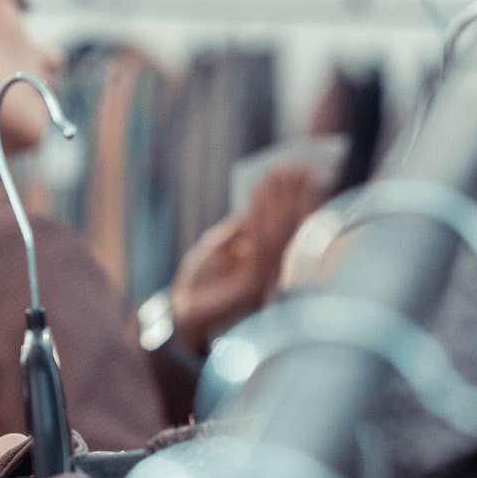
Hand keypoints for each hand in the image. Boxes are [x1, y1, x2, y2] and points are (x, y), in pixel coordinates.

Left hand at [168, 165, 323, 350]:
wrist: (182, 312)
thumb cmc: (199, 280)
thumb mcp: (219, 245)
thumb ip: (240, 229)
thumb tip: (256, 207)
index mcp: (267, 260)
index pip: (284, 224)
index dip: (290, 197)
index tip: (292, 169)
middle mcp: (272, 268)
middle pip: (287, 225)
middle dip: (290, 194)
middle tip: (295, 165)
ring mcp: (266, 277)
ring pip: (279, 232)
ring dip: (281, 200)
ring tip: (280, 174)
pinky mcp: (254, 285)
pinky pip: (262, 246)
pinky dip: (263, 218)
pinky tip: (261, 197)